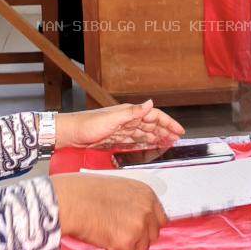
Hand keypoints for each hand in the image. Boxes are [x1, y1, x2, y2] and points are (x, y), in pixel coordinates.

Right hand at [52, 172, 167, 249]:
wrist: (70, 201)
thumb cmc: (84, 191)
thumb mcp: (117, 187)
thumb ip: (132, 202)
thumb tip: (134, 216)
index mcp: (146, 194)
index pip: (160, 218)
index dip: (147, 226)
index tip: (138, 230)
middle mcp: (147, 210)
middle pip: (153, 235)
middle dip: (138, 238)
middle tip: (119, 234)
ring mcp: (138, 227)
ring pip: (141, 249)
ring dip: (127, 247)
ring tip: (108, 235)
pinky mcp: (126, 242)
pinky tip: (103, 239)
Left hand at [57, 100, 183, 151]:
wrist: (71, 134)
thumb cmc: (87, 125)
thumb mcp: (112, 118)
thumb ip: (133, 112)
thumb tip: (151, 103)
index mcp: (129, 112)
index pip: (154, 116)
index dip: (168, 122)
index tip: (179, 130)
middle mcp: (127, 120)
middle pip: (151, 125)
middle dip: (166, 130)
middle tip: (177, 139)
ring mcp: (122, 129)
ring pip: (145, 133)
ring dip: (157, 137)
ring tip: (168, 142)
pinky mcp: (116, 139)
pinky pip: (135, 140)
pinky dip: (145, 142)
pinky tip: (149, 145)